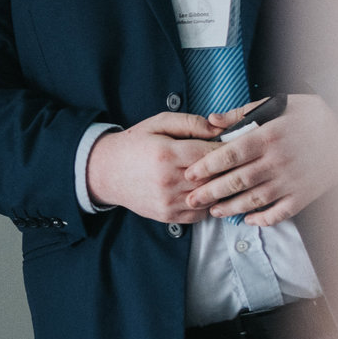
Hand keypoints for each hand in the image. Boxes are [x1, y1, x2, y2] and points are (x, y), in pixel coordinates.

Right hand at [87, 109, 226, 222]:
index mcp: (166, 154)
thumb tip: (219, 130)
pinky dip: (207, 203)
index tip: (231, 146)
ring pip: (210, 197)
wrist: (105, 172)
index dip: (226, 149)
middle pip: (214, 177)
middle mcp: (168, 180)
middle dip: (226, 169)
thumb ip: (190, 123)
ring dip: (218, 187)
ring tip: (219, 176)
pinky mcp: (167, 215)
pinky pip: (200, 214)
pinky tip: (203, 191)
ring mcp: (168, 201)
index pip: (212, 154)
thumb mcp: (158, 123)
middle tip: (231, 161)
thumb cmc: (134, 144)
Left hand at [184, 94, 337, 224]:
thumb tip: (211, 121)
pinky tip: (249, 220)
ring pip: (255, 199)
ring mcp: (293, 180)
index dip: (207, 166)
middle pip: (237, 181)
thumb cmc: (311, 115)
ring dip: (231, 208)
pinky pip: (281, 212)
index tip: (190, 174)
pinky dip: (264, 219)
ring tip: (213, 211)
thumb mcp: (279, 103)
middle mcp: (279, 161)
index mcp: (269, 136)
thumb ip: (242, 113)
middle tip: (192, 200)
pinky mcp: (306, 194)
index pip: (230, 155)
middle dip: (211, 192)